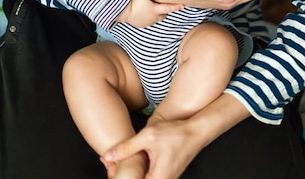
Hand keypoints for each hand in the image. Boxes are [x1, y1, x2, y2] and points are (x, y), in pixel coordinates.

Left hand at [101, 94, 249, 178]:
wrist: (196, 131)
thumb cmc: (175, 133)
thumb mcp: (148, 135)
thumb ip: (127, 147)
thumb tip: (108, 155)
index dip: (120, 177)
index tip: (110, 170)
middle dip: (123, 176)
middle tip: (110, 165)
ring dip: (131, 173)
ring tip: (117, 162)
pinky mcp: (166, 174)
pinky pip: (148, 176)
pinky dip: (138, 170)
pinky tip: (130, 159)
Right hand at [116, 0, 183, 26]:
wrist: (123, 13)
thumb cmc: (133, 3)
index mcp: (155, 10)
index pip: (168, 8)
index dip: (176, 7)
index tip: (183, 5)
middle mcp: (153, 17)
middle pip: (163, 14)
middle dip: (165, 10)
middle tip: (165, 6)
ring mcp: (148, 22)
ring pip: (157, 18)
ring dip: (157, 14)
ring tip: (155, 9)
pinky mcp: (142, 25)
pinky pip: (149, 22)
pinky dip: (150, 18)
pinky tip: (146, 13)